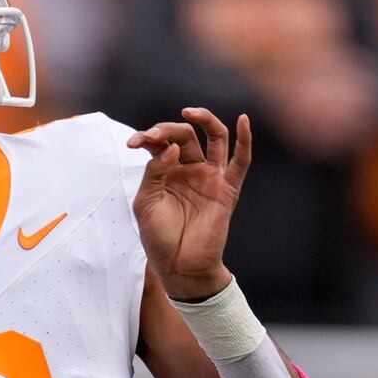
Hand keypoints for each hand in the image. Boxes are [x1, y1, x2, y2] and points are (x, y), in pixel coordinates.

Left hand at [127, 108, 250, 300]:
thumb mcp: (146, 202)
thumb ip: (154, 173)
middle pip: (184, 135)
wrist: (179, 265)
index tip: (133, 143)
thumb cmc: (159, 236)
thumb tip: (169, 147)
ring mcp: (210, 176)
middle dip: (166, 130)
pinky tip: (244, 120)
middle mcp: (189, 168)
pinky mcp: (227, 188)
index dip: (147, 137)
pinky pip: (240, 161)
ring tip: (190, 112)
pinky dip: (244, 139)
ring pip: (213, 138)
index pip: (160, 142)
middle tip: (151, 136)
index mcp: (166, 171)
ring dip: (204, 120)